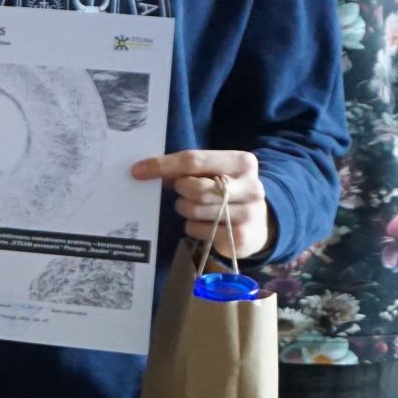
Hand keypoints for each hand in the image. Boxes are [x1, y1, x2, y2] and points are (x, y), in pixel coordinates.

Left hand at [131, 149, 270, 259]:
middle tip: (182, 191)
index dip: (163, 165)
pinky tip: (203, 223)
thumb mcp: (213, 172)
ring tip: (193, 207)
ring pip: (194, 210)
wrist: (259, 222)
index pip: (194, 161)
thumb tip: (145, 170)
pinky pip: (196, 229)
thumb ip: (186, 168)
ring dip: (184, 208)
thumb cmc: (227, 190)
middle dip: (180, 190)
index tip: (138, 170)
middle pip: (194, 188)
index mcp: (243, 162)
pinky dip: (192, 226)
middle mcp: (251, 187)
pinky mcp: (240, 237)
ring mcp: (248, 213)